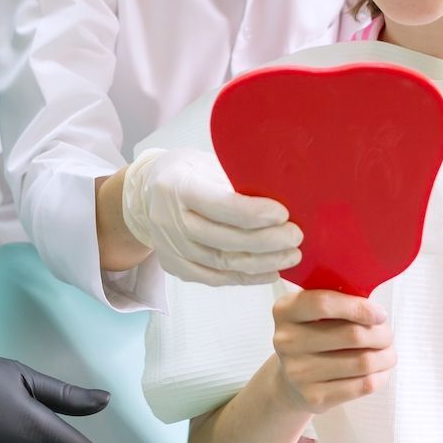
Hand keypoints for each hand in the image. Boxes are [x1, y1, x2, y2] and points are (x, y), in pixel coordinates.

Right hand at [120, 147, 302, 285]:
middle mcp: (169, 219)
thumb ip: (236, 180)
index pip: (220, 205)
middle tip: (295, 237)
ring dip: (262, 262)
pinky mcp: (174, 266)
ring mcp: (170, 246)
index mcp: (177, 186)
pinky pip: (215, 278)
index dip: (254, 213)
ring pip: (222, 263)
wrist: (147, 193)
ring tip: (291, 256)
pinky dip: (246, 277)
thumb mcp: (207, 164)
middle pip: (224, 239)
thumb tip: (283, 193)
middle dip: (266, 241)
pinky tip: (270, 271)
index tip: (284, 214)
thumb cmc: (187, 173)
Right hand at [271, 288, 394, 413]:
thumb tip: (376, 313)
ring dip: (385, 357)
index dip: (359, 307)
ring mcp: (298, 371)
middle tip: (387, 335)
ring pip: (362, 362)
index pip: (324, 303)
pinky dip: (380, 377)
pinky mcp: (314, 396)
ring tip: (387, 354)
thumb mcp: (315, 313)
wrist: (291, 380)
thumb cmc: (312, 338)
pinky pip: (362, 385)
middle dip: (380, 334)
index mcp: (285, 311)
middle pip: (351, 335)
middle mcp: (286, 341)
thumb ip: (340, 303)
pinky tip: (379, 371)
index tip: (379, 314)